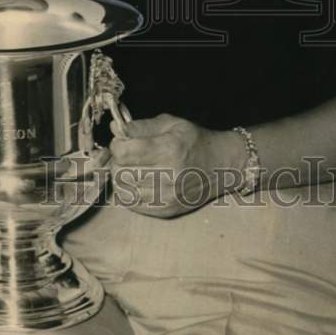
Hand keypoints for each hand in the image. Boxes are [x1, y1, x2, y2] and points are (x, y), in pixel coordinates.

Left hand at [108, 113, 241, 217]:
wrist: (221, 166)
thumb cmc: (195, 141)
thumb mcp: (171, 124)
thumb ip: (141, 126)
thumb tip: (115, 128)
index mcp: (168, 149)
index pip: (124, 152)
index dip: (117, 145)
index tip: (122, 141)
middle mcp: (168, 175)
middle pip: (120, 172)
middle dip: (118, 161)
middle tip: (127, 154)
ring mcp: (167, 197)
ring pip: (123, 190)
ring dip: (122, 177)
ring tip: (133, 167)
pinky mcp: (166, 210)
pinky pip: (132, 204)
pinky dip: (130, 192)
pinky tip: (139, 181)